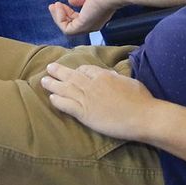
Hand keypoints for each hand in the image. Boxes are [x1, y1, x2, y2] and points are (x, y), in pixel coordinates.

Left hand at [41, 62, 155, 140]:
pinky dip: (58, 100)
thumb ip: (117, 78)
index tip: (73, 72)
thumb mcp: (129, 81)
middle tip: (49, 68)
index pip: (86, 69)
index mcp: (104, 76)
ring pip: (66, 89)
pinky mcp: (85, 113)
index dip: (77, 70)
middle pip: (72, 76)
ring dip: (53, 84)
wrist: (142, 116)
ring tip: (43, 80)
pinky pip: (67, 105)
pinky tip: (51, 98)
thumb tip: (111, 75)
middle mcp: (93, 85)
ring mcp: (88, 99)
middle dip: (59, 71)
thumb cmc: (141, 100)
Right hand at [49, 0, 126, 35]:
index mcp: (95, 17)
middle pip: (71, 25)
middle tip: (53, 5)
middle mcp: (92, 24)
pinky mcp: (83, 26)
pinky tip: (58, 7)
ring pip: (68, 29)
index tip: (60, 3)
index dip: (67, 12)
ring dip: (58, 17)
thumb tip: (70, 0)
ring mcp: (88, 27)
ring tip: (54, 5)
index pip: (78, 19)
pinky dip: (59, 18)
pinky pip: (66, 28)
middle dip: (60, 15)